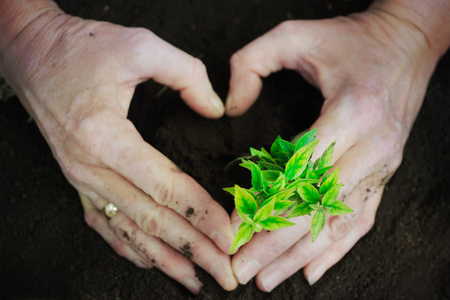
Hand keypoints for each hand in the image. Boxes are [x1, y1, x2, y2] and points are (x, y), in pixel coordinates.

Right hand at [0, 9, 236, 292]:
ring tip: (196, 280)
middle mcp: (90, 168)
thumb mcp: (140, 45)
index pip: (165, 187)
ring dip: (165, 259)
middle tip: (226, 273)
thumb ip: (187, 74)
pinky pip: (104, 225)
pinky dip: (130, 248)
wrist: (32, 53)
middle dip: (194, 250)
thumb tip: (216, 108)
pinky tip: (152, 261)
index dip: (201, 214)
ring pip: (129, 231)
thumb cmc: (81, 48)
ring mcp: (81, 179)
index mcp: (105, 137)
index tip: (230, 235)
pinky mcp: (78, 180)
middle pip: (151, 220)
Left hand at [225, 5, 441, 290]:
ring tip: (268, 278)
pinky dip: (337, 249)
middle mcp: (371, 146)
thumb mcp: (295, 33)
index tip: (234, 226)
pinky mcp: (385, 172)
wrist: (408, 42)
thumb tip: (231, 107)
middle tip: (241, 269)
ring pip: (338, 222)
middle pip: (317, 207)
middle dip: (276, 243)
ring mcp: (382, 164)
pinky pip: (361, 218)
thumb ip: (251, 63)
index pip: (299, 171)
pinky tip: (314, 271)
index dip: (265, 202)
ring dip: (301, 255)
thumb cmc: (351, 38)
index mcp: (350, 112)